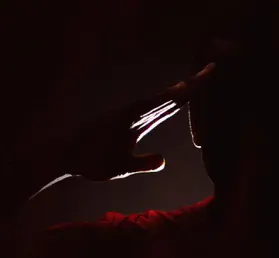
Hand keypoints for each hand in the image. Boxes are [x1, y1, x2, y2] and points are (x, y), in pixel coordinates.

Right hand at [59, 63, 214, 181]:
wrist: (65, 157)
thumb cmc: (91, 161)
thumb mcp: (124, 166)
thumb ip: (144, 163)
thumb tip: (162, 160)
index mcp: (140, 122)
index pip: (171, 106)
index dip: (190, 97)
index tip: (207, 86)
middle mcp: (136, 114)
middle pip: (171, 97)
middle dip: (193, 85)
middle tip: (213, 69)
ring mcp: (128, 114)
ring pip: (161, 99)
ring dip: (182, 89)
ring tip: (202, 76)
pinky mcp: (120, 117)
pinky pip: (146, 106)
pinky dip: (162, 99)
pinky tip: (177, 93)